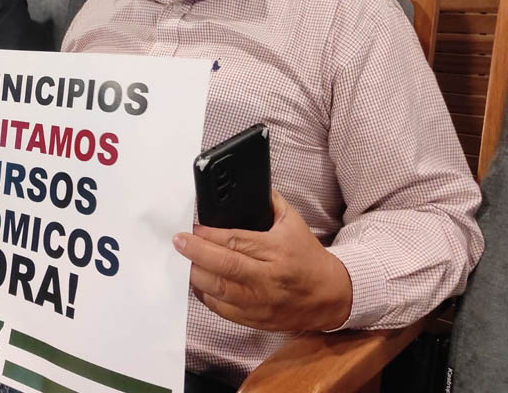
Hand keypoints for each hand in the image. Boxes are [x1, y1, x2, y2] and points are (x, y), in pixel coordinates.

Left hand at [173, 190, 353, 331]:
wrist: (329, 295)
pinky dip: (206, 296)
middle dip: (196, 253)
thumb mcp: (294, 222)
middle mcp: (268, 279)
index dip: (210, 235)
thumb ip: (270, 203)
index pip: (236, 241)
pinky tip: (199, 282)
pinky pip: (222, 310)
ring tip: (185, 261)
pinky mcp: (255, 320)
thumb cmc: (308, 257)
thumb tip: (248, 186)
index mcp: (277, 251)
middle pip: (224, 266)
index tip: (193, 228)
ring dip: (197, 275)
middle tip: (179, 242)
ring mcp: (260, 302)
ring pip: (219, 291)